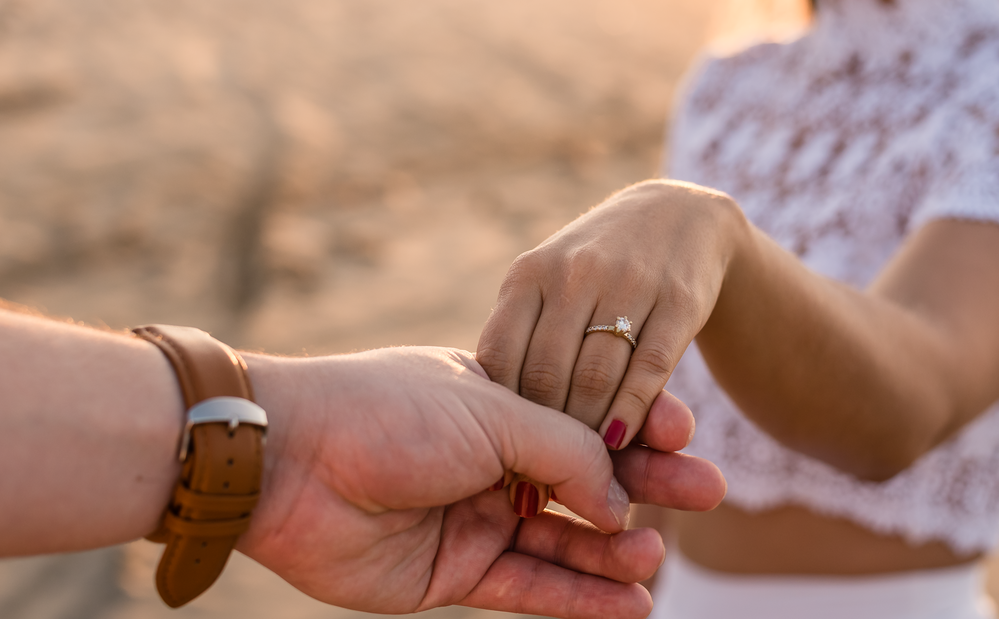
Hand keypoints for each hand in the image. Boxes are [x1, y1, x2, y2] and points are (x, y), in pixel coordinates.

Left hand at [238, 345, 724, 618]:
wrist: (291, 458)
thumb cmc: (391, 410)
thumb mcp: (496, 410)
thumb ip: (568, 451)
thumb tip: (620, 495)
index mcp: (501, 400)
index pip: (588, 417)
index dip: (639, 428)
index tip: (688, 436)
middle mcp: (493, 459)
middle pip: (587, 480)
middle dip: (646, 488)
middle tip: (707, 494)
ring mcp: (475, 516)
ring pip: (563, 540)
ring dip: (615, 550)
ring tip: (657, 556)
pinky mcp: (453, 572)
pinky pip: (529, 587)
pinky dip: (579, 598)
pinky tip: (629, 604)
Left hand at [476, 179, 742, 448]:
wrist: (676, 217)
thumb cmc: (594, 271)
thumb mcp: (545, 284)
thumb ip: (519, 336)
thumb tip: (487, 417)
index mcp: (530, 274)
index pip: (500, 356)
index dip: (499, 412)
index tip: (503, 450)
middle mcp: (575, 274)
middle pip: (548, 374)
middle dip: (543, 432)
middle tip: (541, 474)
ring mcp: (629, 283)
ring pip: (596, 377)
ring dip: (586, 433)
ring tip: (579, 466)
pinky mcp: (679, 300)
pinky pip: (649, 369)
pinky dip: (631, 413)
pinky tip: (619, 441)